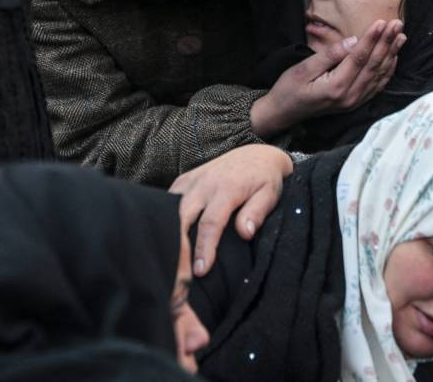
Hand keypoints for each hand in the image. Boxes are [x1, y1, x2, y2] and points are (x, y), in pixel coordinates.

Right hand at [170, 144, 292, 275]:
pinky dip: (163, 221)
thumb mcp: (270, 194)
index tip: (200, 271)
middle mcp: (204, 183)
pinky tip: (162, 242)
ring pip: (170, 210)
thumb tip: (245, 233)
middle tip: (177, 276)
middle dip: (178, 248)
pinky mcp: (183, 180)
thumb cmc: (265, 180)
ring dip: (166, 236)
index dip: (203, 248)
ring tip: (166, 264)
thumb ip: (257, 212)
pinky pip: (167, 201)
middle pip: (182, 218)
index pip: (210, 223)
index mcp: (227, 188)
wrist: (256, 155)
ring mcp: (191, 180)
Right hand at [250, 19, 405, 136]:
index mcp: (336, 87)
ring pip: (379, 75)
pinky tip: (393, 57)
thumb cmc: (289, 88)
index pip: (359, 58)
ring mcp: (355, 102)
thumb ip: (330, 55)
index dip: (372, 39)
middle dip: (386, 43)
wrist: (284, 112)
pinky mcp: (356, 103)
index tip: (382, 22)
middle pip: (374, 65)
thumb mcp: (303, 68)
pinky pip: (377, 85)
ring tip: (400, 35)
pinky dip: (388, 70)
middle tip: (397, 24)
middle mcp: (350, 97)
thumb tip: (352, 41)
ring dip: (391, 54)